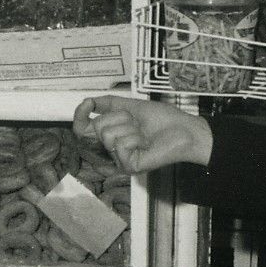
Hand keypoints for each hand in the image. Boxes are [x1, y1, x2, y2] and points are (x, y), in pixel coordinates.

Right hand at [72, 96, 212, 173]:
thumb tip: (88, 100)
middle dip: (119, 117)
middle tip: (137, 123)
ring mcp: (119, 158)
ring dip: (130, 127)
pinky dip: (136, 138)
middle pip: (96, 128)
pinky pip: (120, 144)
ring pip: (108, 134)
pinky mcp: (128, 166)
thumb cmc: (164, 120)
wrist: (185, 130)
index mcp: (112, 134)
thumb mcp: (132, 105)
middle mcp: (112, 148)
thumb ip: (108, 103)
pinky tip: (146, 143)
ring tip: (144, 134)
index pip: (83, 129)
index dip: (80, 115)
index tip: (87, 104)